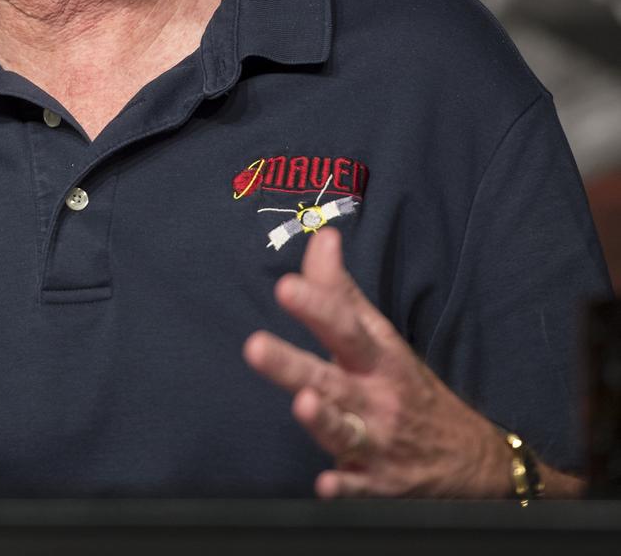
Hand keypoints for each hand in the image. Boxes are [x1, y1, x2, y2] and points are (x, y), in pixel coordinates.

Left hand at [243, 226, 510, 497]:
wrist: (473, 461)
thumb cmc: (410, 388)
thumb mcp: (382, 337)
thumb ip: (341, 291)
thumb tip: (321, 236)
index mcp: (378, 358)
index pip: (344, 326)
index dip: (316, 305)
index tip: (285, 287)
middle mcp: (377, 398)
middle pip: (331, 378)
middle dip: (293, 364)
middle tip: (254, 346)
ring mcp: (379, 443)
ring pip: (344, 432)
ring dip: (324, 420)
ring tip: (302, 404)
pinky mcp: (380, 487)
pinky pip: (359, 491)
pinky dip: (346, 489)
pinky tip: (327, 486)